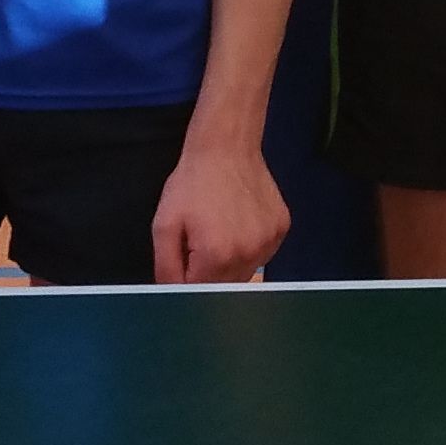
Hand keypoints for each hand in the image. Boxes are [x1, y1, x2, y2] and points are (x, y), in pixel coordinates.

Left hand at [151, 138, 290, 283]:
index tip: (185, 259)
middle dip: (209, 274)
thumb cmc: (192, 184)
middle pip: (225, 287)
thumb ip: (166, 268)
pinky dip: (249, 248)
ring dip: (231, 263)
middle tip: (202, 241)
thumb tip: (173, 297)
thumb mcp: (164, 225)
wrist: (227, 147)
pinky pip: (262, 254)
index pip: (200, 294)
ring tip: (222, 230)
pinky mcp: (282, 229)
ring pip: (246, 273)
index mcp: (217, 255)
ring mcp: (270, 242)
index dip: (188, 279)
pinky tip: (239, 224)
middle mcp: (249, 254)